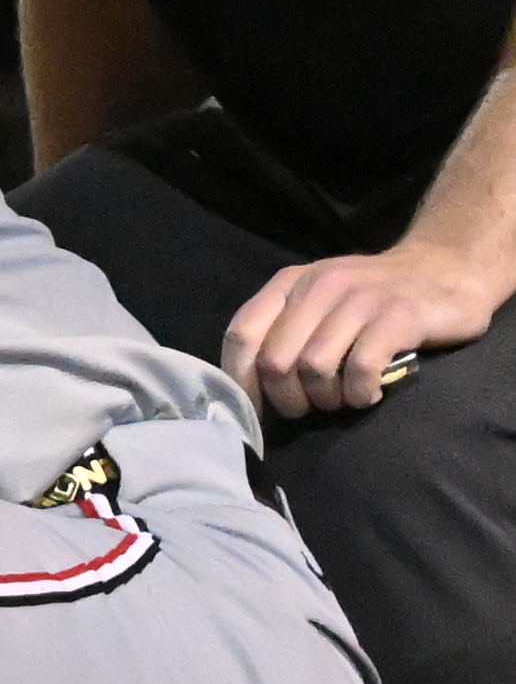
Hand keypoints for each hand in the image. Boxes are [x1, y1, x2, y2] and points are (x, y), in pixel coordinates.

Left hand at [227, 248, 508, 421]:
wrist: (443, 271)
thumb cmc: (373, 297)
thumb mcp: (319, 301)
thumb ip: (286, 330)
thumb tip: (254, 388)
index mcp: (289, 284)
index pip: (242, 334)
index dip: (241, 381)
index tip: (253, 412)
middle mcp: (318, 287)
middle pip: (274, 360)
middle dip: (287, 399)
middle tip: (311, 407)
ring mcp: (358, 300)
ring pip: (314, 367)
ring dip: (325, 399)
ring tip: (343, 399)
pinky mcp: (397, 317)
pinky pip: (360, 369)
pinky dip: (359, 393)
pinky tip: (368, 394)